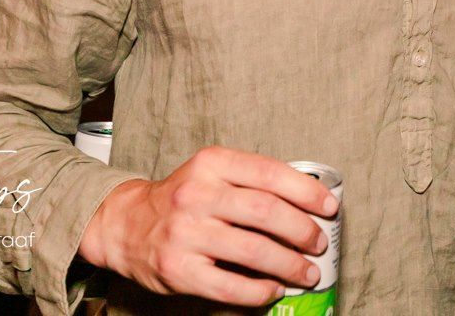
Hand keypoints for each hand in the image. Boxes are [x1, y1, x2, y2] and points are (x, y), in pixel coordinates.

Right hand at [77, 146, 338, 305]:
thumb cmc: (182, 198)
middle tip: (319, 243)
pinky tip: (273, 289)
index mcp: (211, 163)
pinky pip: (229, 286)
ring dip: (289, 265)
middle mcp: (197, 195)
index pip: (270, 173)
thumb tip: (309, 202)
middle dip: (303, 231)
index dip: (306, 192)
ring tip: (307, 272)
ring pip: (253, 252)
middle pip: (266, 213)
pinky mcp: (178, 269)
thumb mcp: (211, 173)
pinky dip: (258, 291)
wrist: (125, 224)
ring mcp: (186, 233)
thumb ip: (251, 181)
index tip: (330, 207)